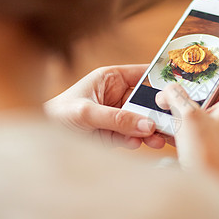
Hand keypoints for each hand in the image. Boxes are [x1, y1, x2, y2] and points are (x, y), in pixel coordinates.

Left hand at [44, 65, 164, 148]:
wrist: (42, 140)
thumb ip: (117, 118)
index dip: (159, 80)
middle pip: (146, 101)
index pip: (142, 74)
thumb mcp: (86, 113)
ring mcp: (117, 115)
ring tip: (157, 139)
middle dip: (157, 112)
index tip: (177, 89)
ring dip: (150, 130)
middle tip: (168, 123)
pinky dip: (137, 141)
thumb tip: (146, 124)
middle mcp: (117, 95)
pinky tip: (136, 144)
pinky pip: (132, 135)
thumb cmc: (56, 115)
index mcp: (111, 78)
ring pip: (142, 120)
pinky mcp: (115, 133)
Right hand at [156, 65, 218, 188]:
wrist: (215, 192)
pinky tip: (175, 131)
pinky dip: (196, 127)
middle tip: (187, 83)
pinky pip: (211, 131)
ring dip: (197, 109)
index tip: (217, 59)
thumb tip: (168, 90)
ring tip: (177, 107)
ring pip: (215, 113)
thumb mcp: (188, 118)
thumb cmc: (208, 153)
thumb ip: (176, 98)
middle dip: (205, 88)